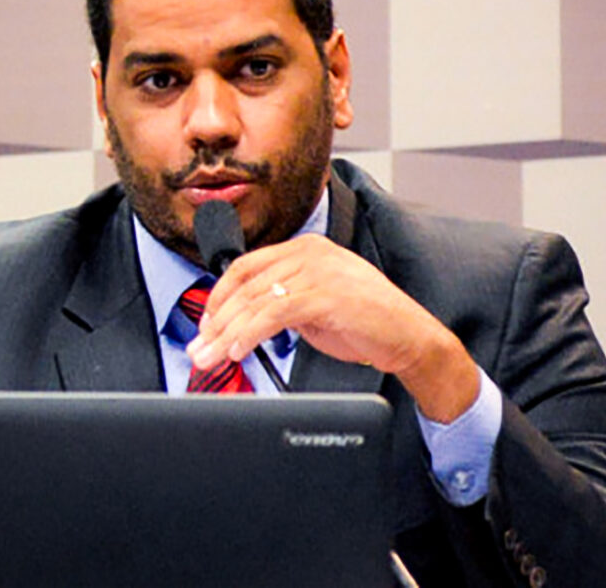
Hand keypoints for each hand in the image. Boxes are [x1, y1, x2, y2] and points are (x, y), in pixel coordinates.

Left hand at [185, 234, 479, 421]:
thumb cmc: (365, 321)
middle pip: (246, 285)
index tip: (206, 324)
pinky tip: (238, 350)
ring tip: (210, 356)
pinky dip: (249, 334)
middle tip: (198, 347)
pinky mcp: (325, 295)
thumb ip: (284, 300)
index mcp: (306, 248)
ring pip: (255, 300)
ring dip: (226, 332)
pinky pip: (274, 314)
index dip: (220, 296)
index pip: (247, 266)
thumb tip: (242, 319)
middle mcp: (310, 253)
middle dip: (216, 320)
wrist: (408, 336)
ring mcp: (319, 271)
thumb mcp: (316, 302)